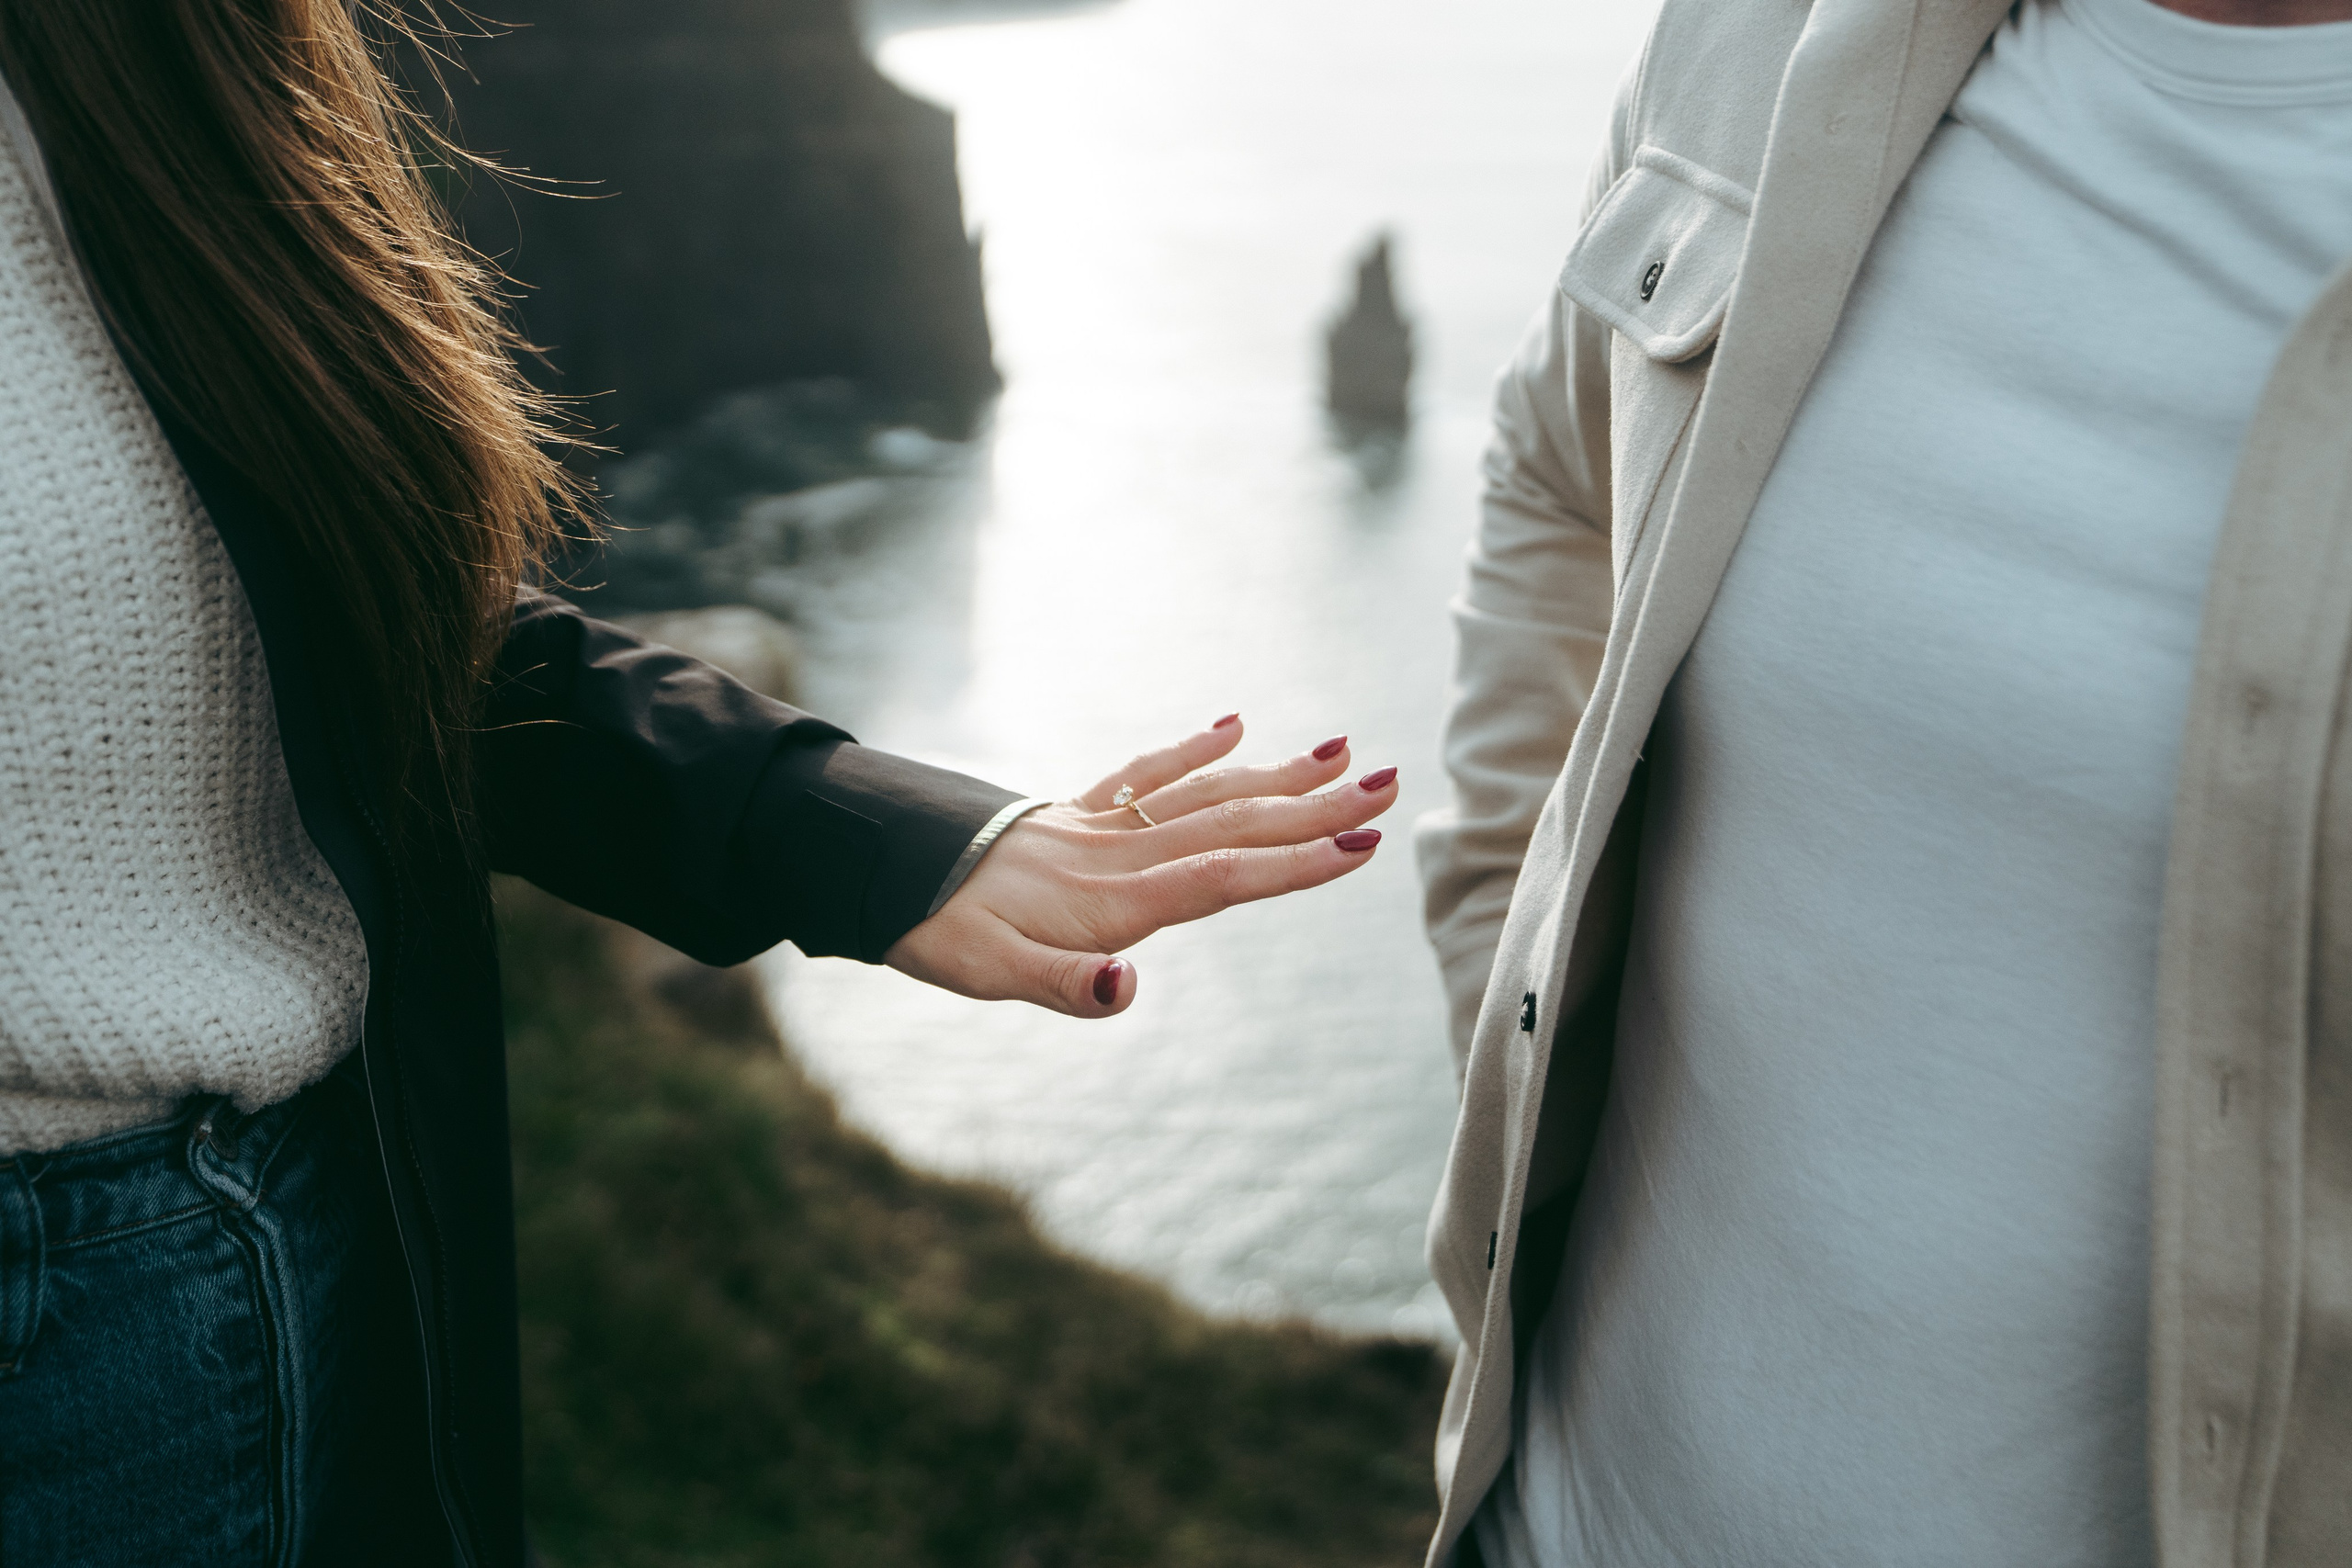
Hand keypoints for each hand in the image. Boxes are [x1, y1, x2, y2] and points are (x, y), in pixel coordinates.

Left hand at [884, 717, 1396, 1016]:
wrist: (880, 868)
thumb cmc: (939, 932)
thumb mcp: (993, 975)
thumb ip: (1068, 986)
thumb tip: (1130, 986)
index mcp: (1113, 901)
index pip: (1221, 878)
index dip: (1293, 865)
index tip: (1361, 845)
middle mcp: (1119, 855)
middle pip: (1232, 825)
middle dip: (1315, 808)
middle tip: (1388, 782)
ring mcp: (1101, 827)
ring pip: (1204, 793)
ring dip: (1275, 776)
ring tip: (1341, 751)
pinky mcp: (1076, 813)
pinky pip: (1143, 773)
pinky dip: (1191, 748)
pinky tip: (1234, 724)